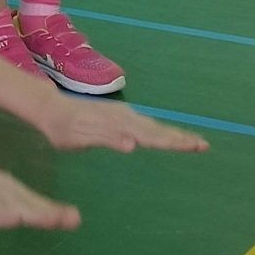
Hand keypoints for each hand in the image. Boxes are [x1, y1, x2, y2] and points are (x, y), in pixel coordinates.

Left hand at [41, 96, 207, 154]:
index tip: (196, 146)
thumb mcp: (80, 138)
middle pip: (158, 131)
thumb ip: (107, 139)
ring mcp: (123, 115)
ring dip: (173, 135)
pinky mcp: (119, 116)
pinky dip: (159, 132)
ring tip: (192, 142)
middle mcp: (125, 118)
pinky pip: (145, 125)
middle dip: (181, 139)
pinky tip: (164, 136)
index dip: (175, 142)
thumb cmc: (62, 129)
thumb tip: (133, 145)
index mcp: (119, 125)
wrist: (50, 108)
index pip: (153, 137)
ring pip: (153, 127)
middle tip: (204, 146)